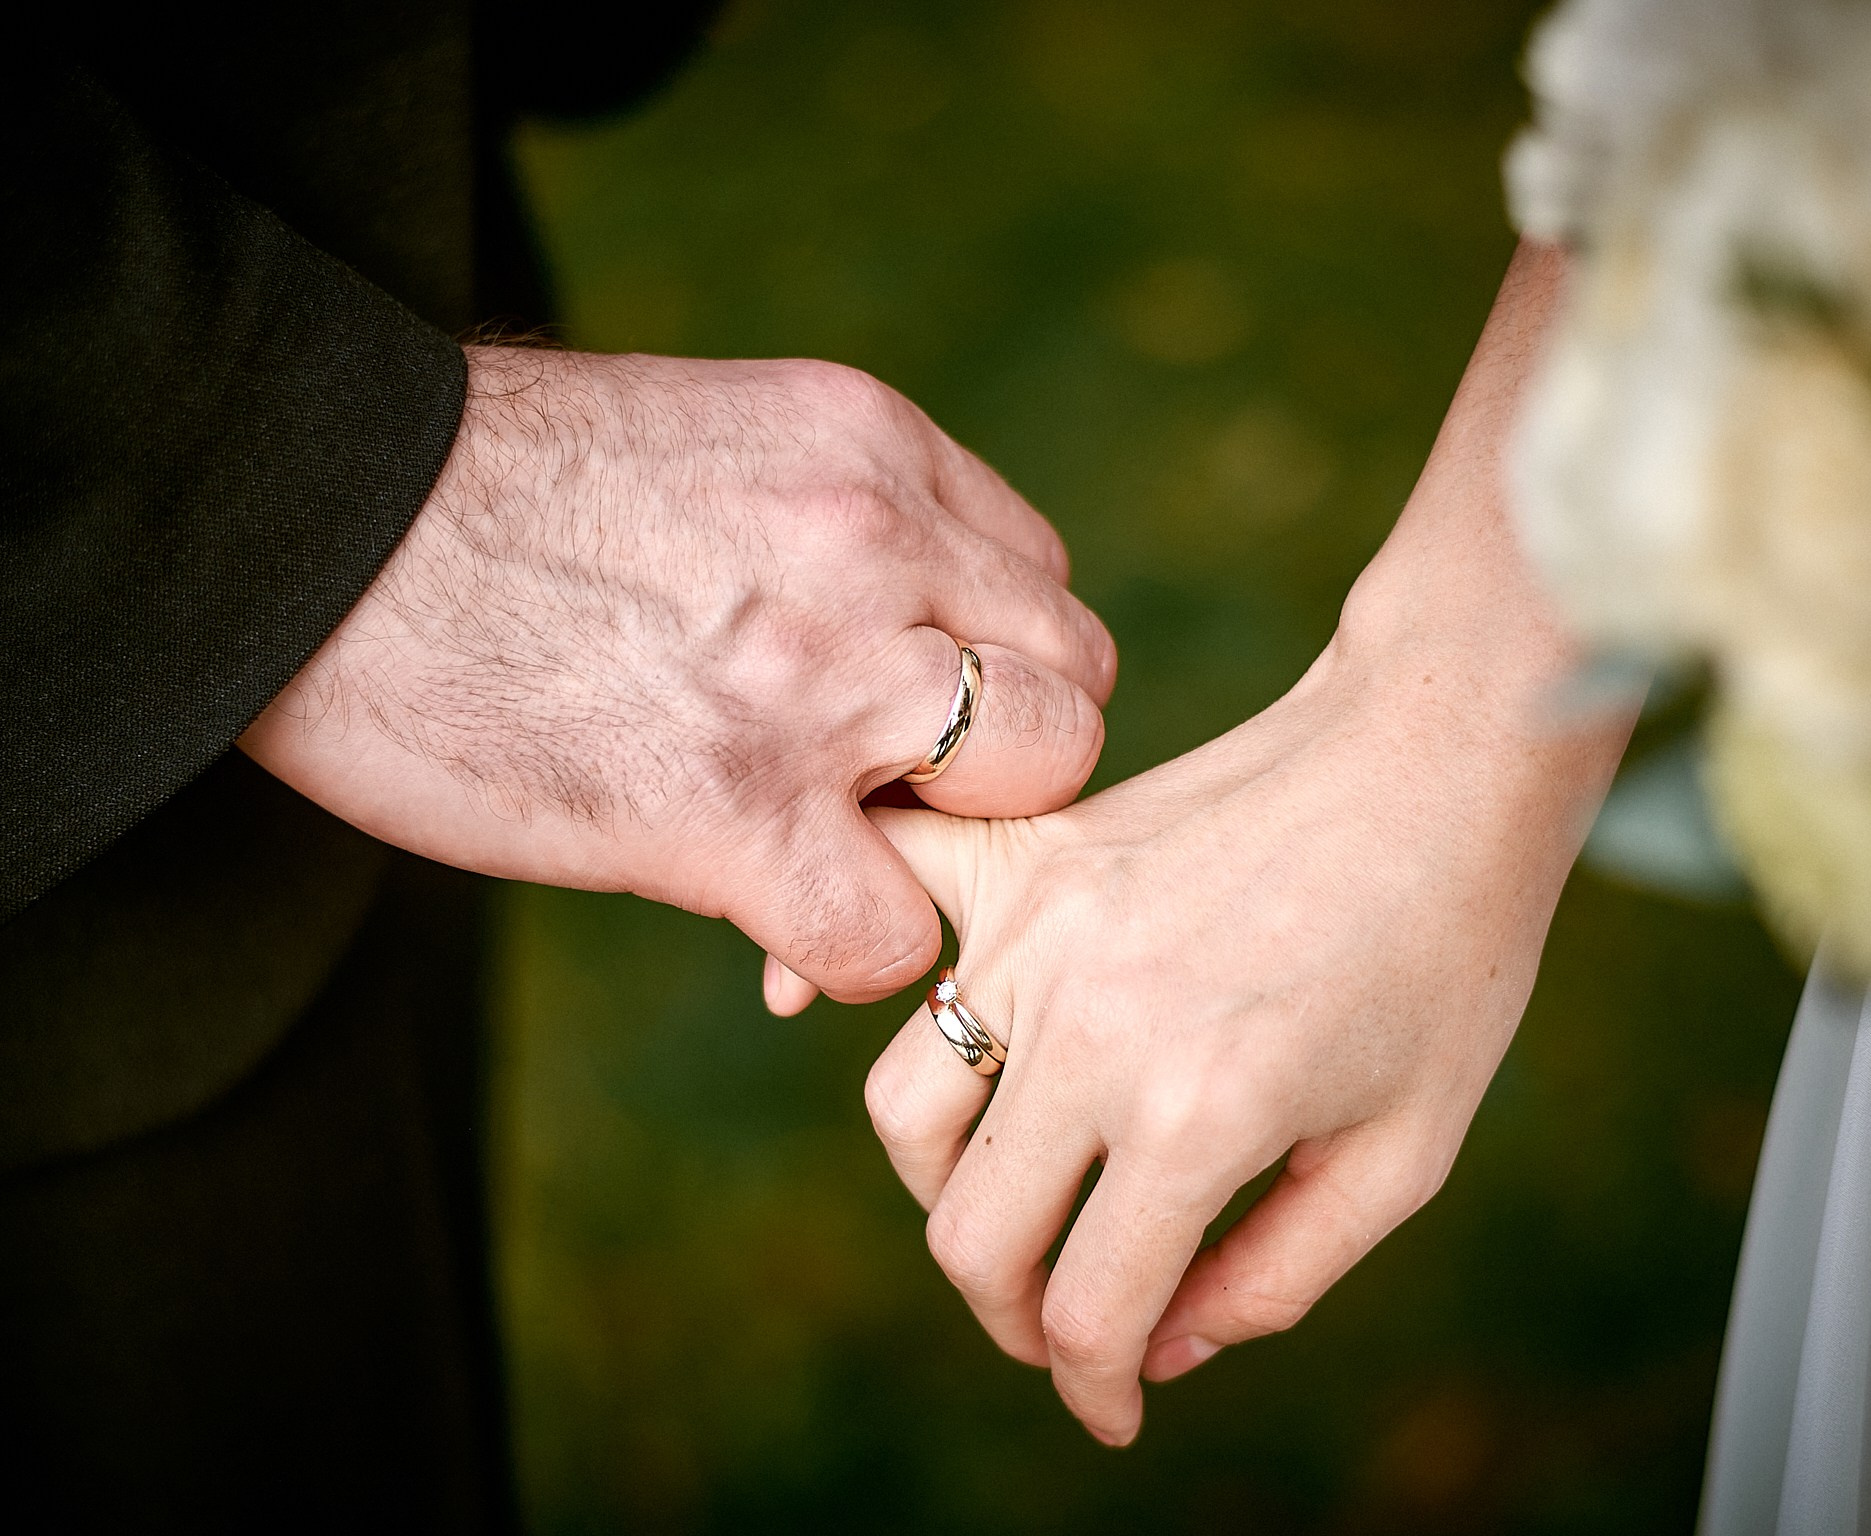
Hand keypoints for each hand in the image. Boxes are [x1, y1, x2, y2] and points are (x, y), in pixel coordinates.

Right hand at [241, 346, 1115, 1000]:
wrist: (300, 517)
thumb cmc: (481, 500)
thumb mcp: (708, 449)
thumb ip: (836, 535)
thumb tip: (908, 662)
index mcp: (871, 449)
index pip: (1039, 586)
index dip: (993, 674)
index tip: (911, 724)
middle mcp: (875, 542)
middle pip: (1073, 680)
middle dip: (1007, 757)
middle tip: (895, 801)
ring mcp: (819, 673)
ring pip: (1037, 782)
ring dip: (957, 845)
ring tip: (838, 852)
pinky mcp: (730, 808)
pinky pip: (897, 935)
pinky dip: (851, 950)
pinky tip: (769, 926)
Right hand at [859, 241, 1629, 1442]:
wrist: (1437, 754)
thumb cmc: (1449, 953)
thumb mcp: (1406, 1153)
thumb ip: (1277, 1277)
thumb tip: (1159, 1350)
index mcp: (1202, 1113)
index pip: (1086, 1310)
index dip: (1093, 1390)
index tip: (1113, 1413)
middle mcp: (1094, 1027)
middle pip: (970, 1232)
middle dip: (1014, 1316)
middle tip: (1069, 1324)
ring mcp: (1041, 929)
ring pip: (908, 1111)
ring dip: (948, 1189)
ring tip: (1018, 1201)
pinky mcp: (1027, 855)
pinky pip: (887, 906)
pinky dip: (834, 956)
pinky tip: (809, 999)